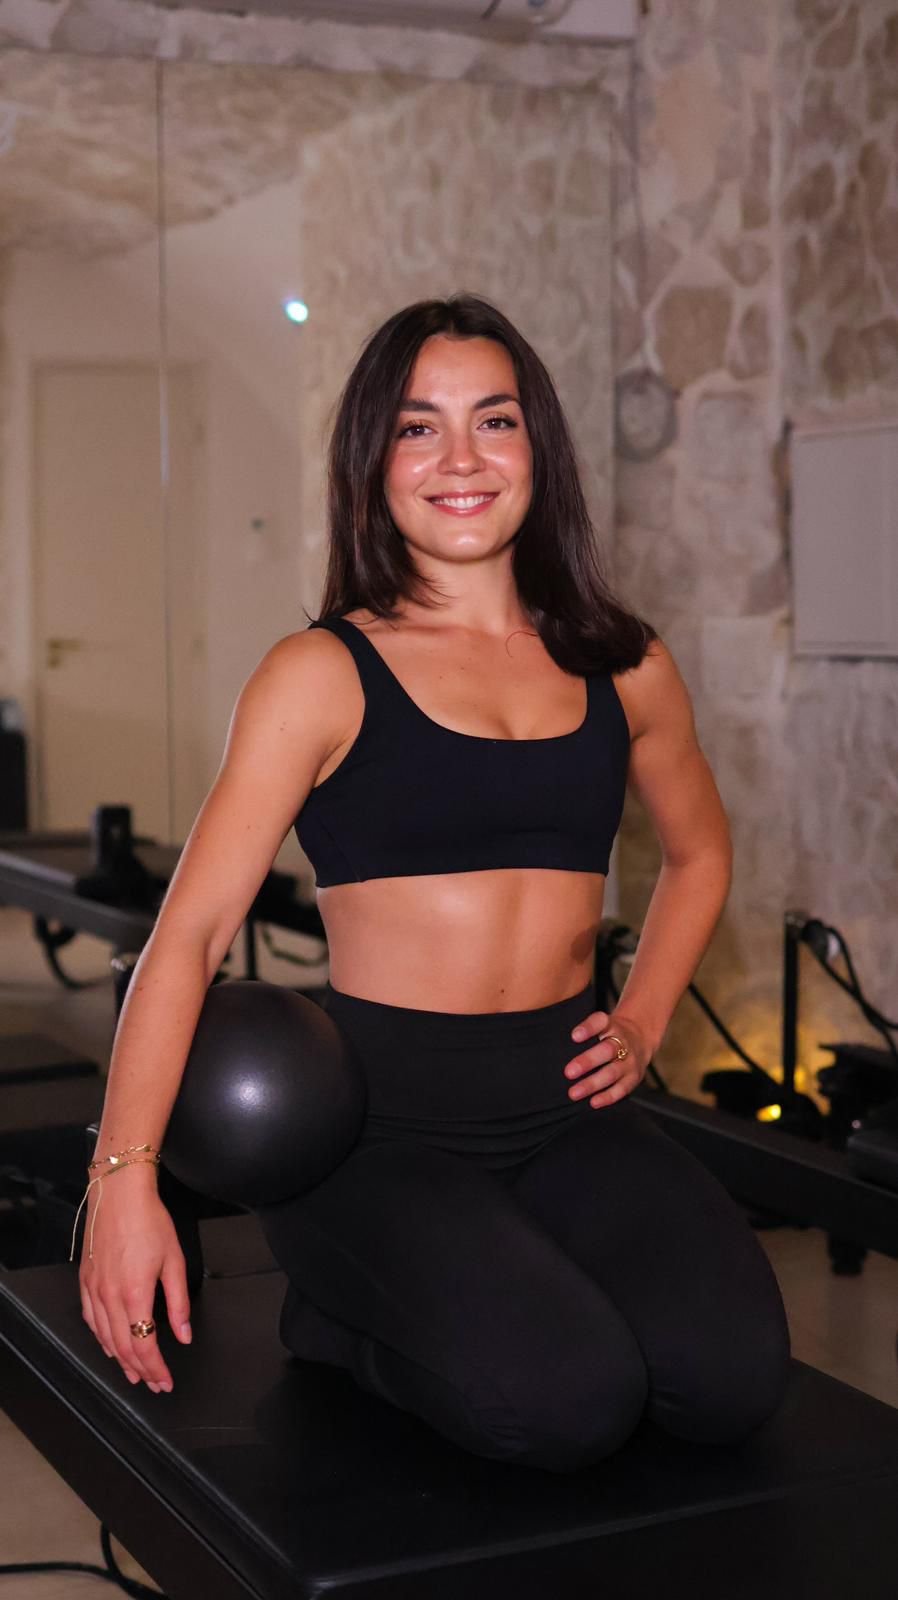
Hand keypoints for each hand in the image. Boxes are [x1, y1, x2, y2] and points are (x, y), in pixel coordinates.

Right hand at [78, 1181, 191, 1392]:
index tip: (166, 1380)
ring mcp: (94, 1289)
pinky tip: (110, 1346)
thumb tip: (184, 1335)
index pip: (144, 1345)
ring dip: (121, 1360)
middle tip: (154, 1383)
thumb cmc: (149, 1221)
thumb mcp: (174, 1260)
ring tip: (134, 1373)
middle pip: (123, 1347)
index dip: (155, 1369)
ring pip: (105, 1338)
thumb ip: (179, 1303)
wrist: (119, 1194)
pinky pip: (91, 1320)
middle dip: (141, 1371)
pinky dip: (102, 1339)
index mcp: (135, 1293)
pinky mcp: (86, 1281)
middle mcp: (110, 1296)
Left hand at [563, 1008, 651, 1108]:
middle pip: (606, 1050)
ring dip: (592, 1084)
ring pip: (612, 1072)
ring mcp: (630, 1061)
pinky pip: (622, 1089)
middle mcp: (623, 1042)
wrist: (640, 1038)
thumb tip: (553, 1043)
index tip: (574, 1036)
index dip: (588, 1028)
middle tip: (568, 1072)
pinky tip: (593, 1102)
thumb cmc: (609, 1033)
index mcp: (611, 1025)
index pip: (601, 1022)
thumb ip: (583, 1030)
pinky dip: (607, 1097)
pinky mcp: (634, 1077)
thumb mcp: (601, 1024)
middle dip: (587, 1062)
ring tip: (573, 1093)